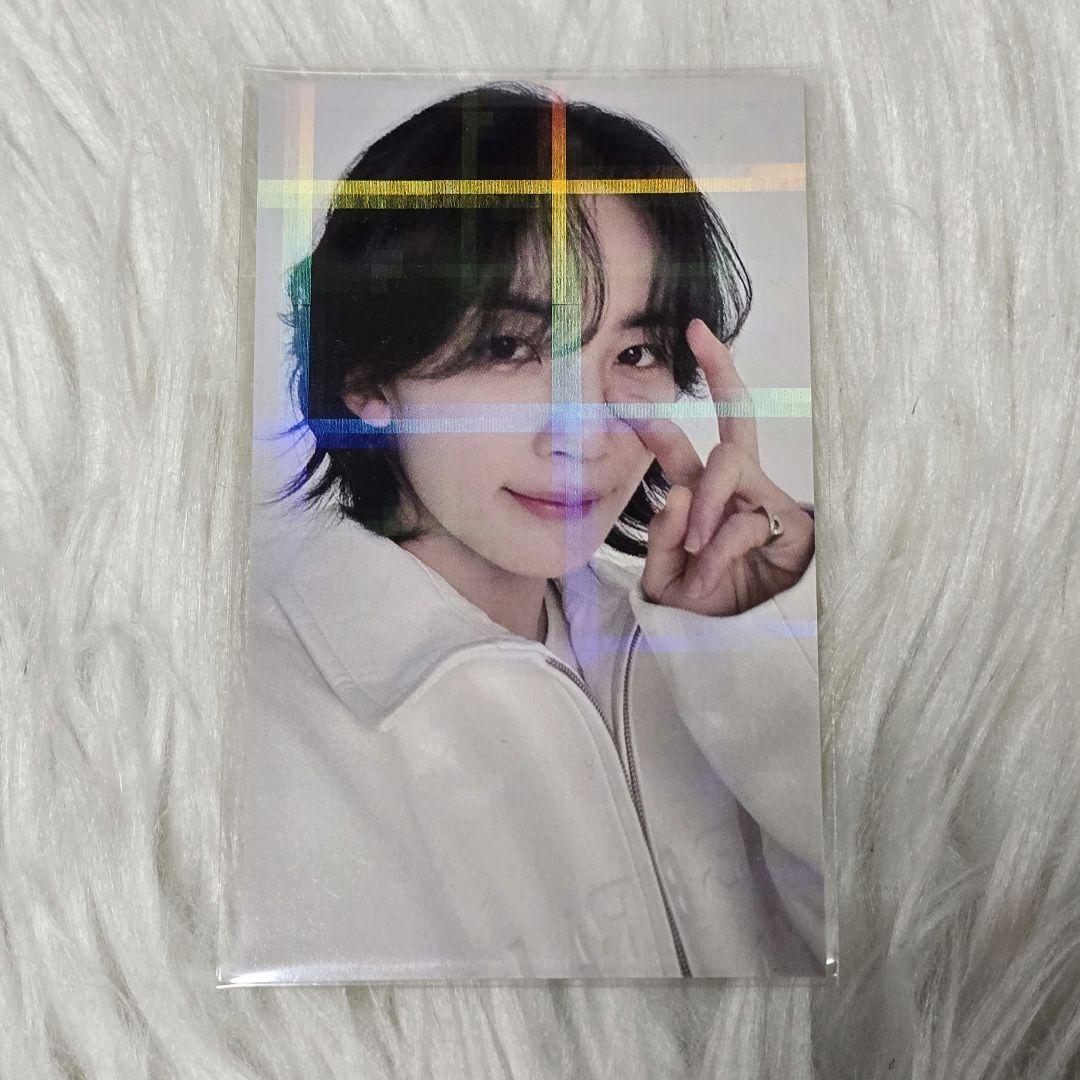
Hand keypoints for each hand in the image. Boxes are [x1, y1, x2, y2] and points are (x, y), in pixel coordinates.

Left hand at [629, 319, 814, 616]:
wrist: (739, 650)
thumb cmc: (704, 605)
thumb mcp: (665, 576)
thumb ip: (662, 537)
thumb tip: (676, 494)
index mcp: (703, 493)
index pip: (689, 437)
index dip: (684, 394)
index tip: (673, 342)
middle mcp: (737, 488)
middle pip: (737, 419)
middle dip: (721, 373)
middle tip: (693, 347)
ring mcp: (767, 502)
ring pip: (730, 466)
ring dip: (702, 504)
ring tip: (691, 551)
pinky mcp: (793, 528)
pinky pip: (743, 523)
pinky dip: (715, 554)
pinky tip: (705, 581)